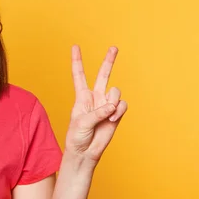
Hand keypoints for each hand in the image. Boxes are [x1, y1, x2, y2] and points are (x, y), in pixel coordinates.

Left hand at [64, 45, 127, 169]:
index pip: (79, 75)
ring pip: (116, 91)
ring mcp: (106, 105)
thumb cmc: (77, 136)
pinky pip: (123, 105)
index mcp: (81, 97)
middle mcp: (95, 97)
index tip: (75, 46)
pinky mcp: (116, 113)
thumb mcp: (82, 123)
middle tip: (114, 47)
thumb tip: (113, 105)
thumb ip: (97, 112)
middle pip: (103, 75)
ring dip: (113, 102)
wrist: (86, 152)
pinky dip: (119, 111)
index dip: (77, 61)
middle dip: (109, 61)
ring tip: (108, 115)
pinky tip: (113, 118)